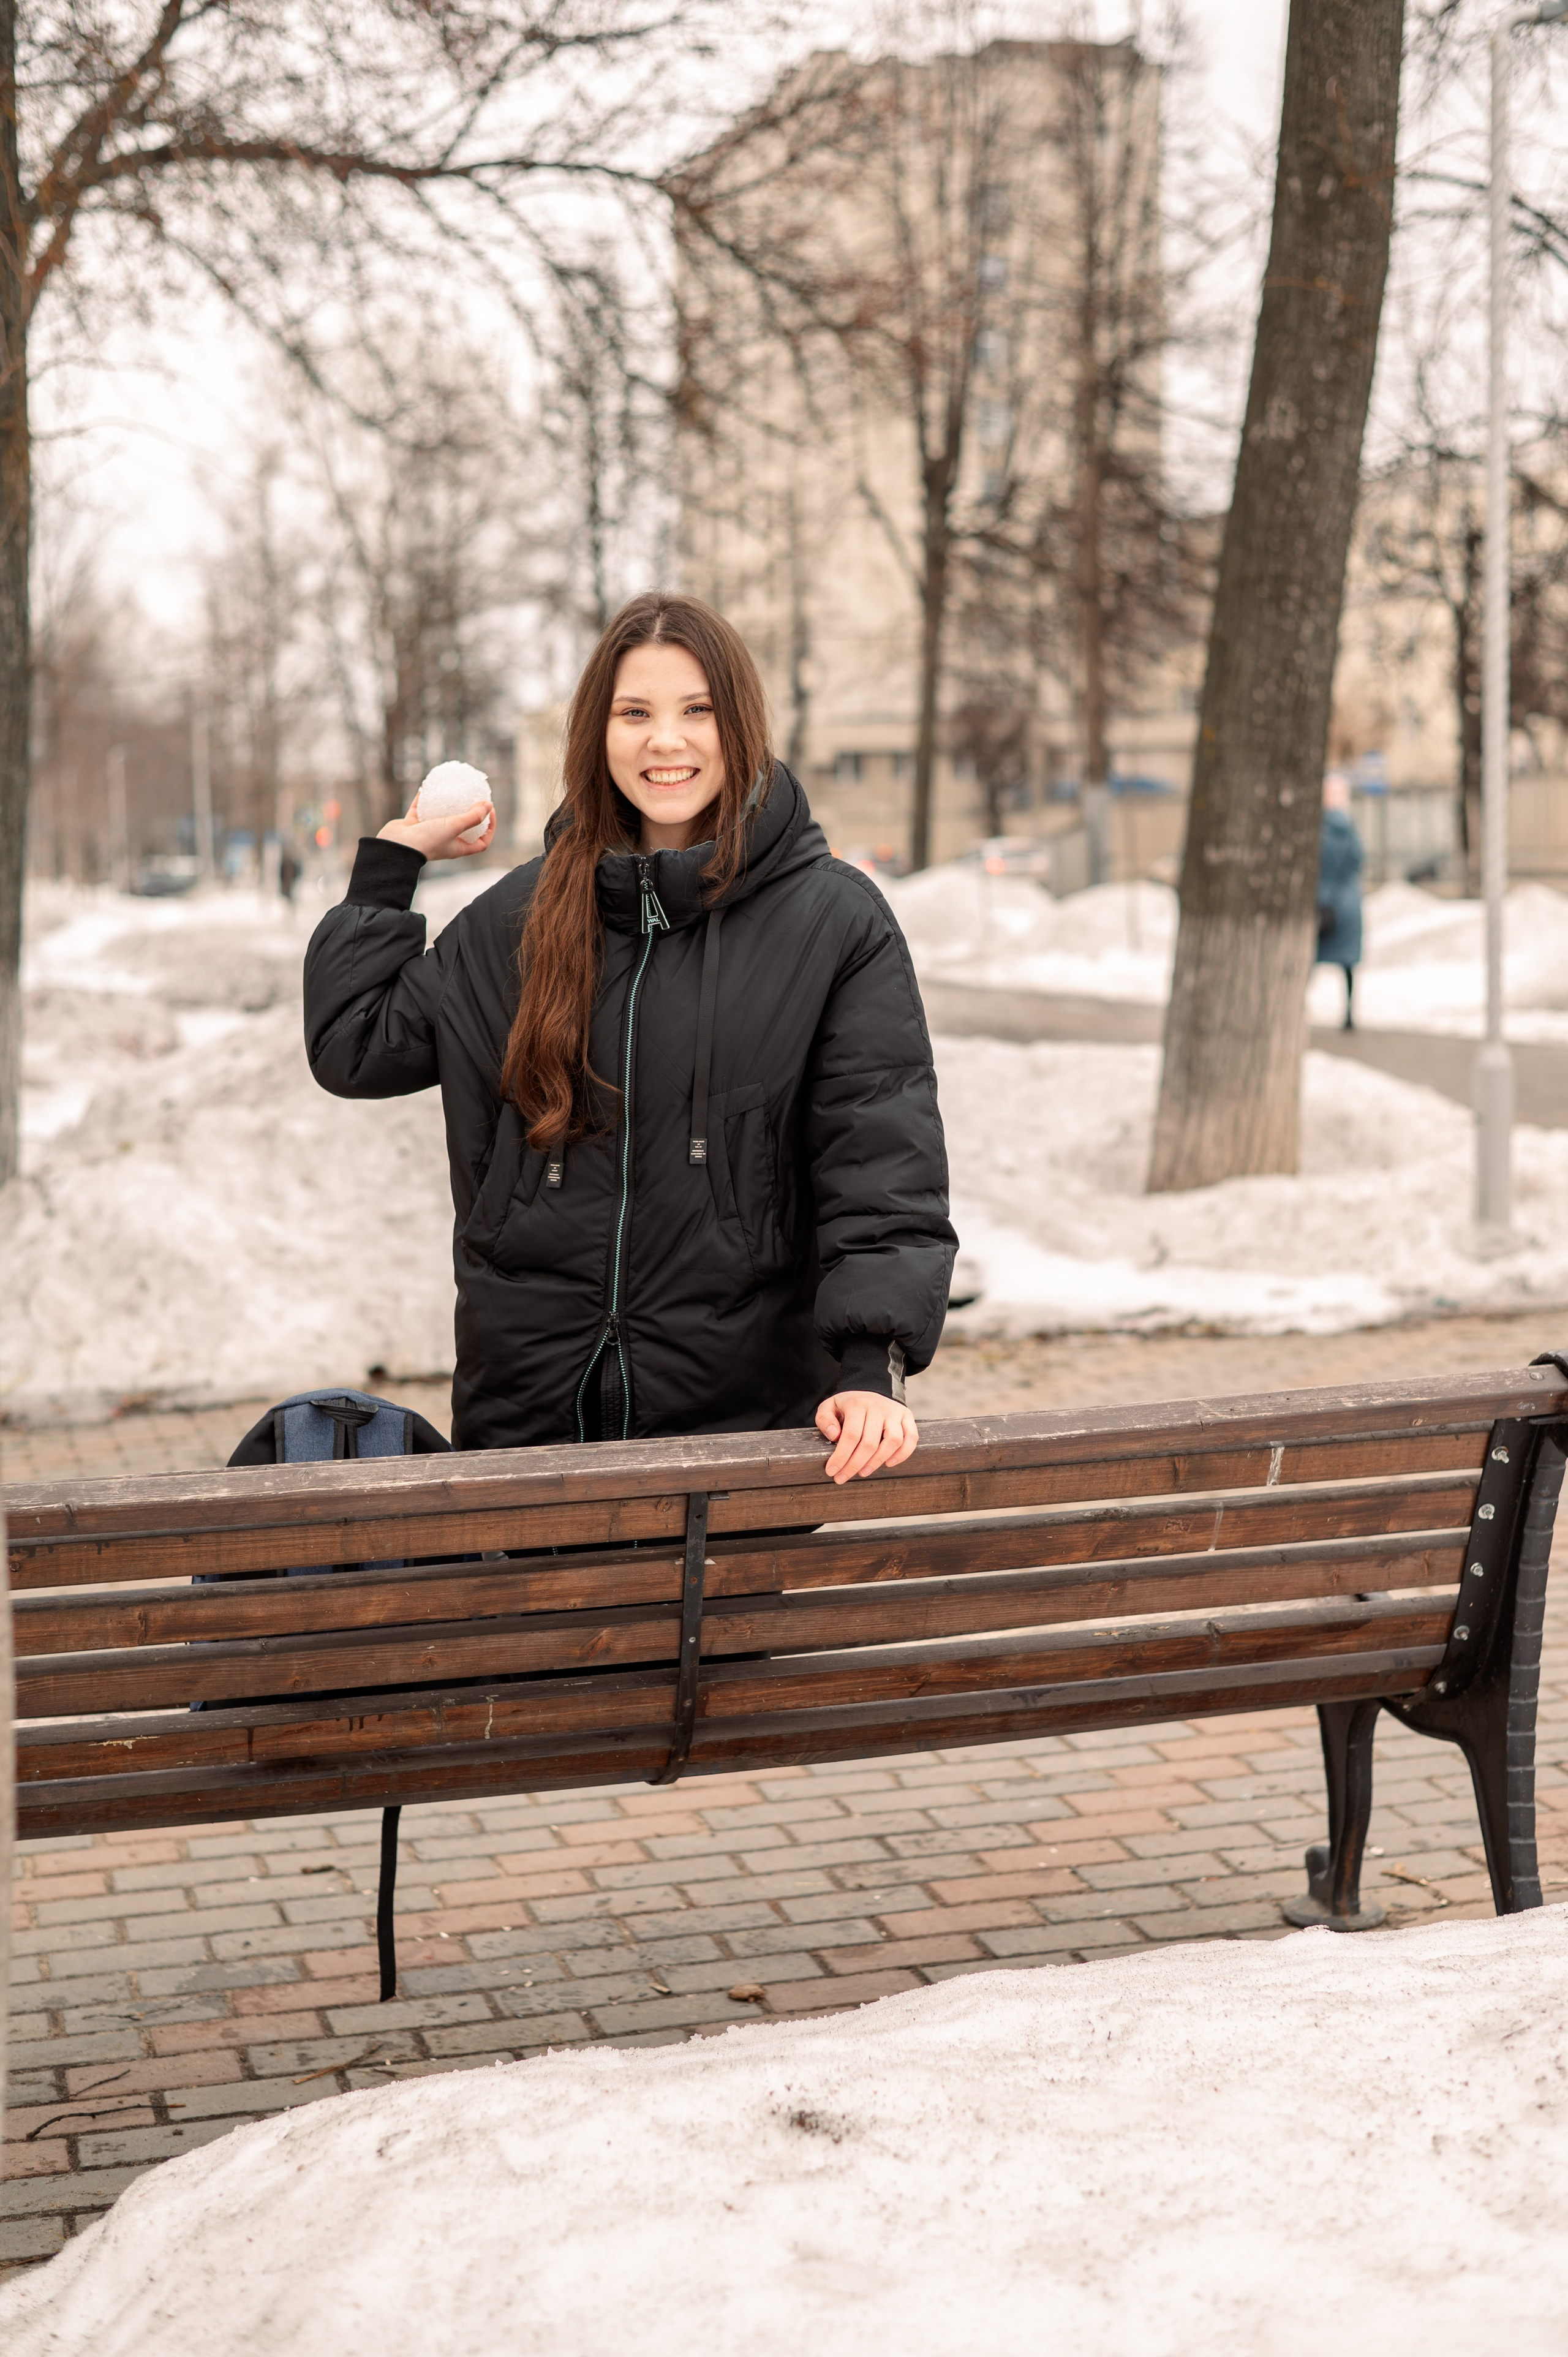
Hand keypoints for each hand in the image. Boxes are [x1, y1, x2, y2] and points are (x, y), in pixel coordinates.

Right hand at [377, 796, 495, 860]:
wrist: (396, 848)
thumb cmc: (427, 841)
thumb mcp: (454, 827)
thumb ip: (471, 817)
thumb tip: (489, 806)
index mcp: (457, 848)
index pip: (481, 843)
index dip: (490, 829)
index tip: (490, 811)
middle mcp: (445, 841)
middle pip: (462, 829)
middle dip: (469, 814)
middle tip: (473, 797)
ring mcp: (428, 833)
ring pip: (440, 817)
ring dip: (446, 805)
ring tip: (452, 791)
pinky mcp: (413, 825)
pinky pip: (420, 810)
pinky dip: (423, 800)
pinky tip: (426, 787)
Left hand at [815, 1392, 918, 1484]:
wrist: (871, 1389)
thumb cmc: (849, 1405)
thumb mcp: (829, 1406)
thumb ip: (825, 1419)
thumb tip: (834, 1436)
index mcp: (858, 1404)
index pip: (851, 1435)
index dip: (841, 1456)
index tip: (832, 1471)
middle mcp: (879, 1407)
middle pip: (870, 1442)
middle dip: (854, 1465)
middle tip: (843, 1477)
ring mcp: (895, 1412)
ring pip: (893, 1441)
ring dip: (877, 1461)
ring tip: (863, 1472)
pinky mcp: (907, 1417)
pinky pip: (911, 1438)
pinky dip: (903, 1454)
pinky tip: (889, 1463)